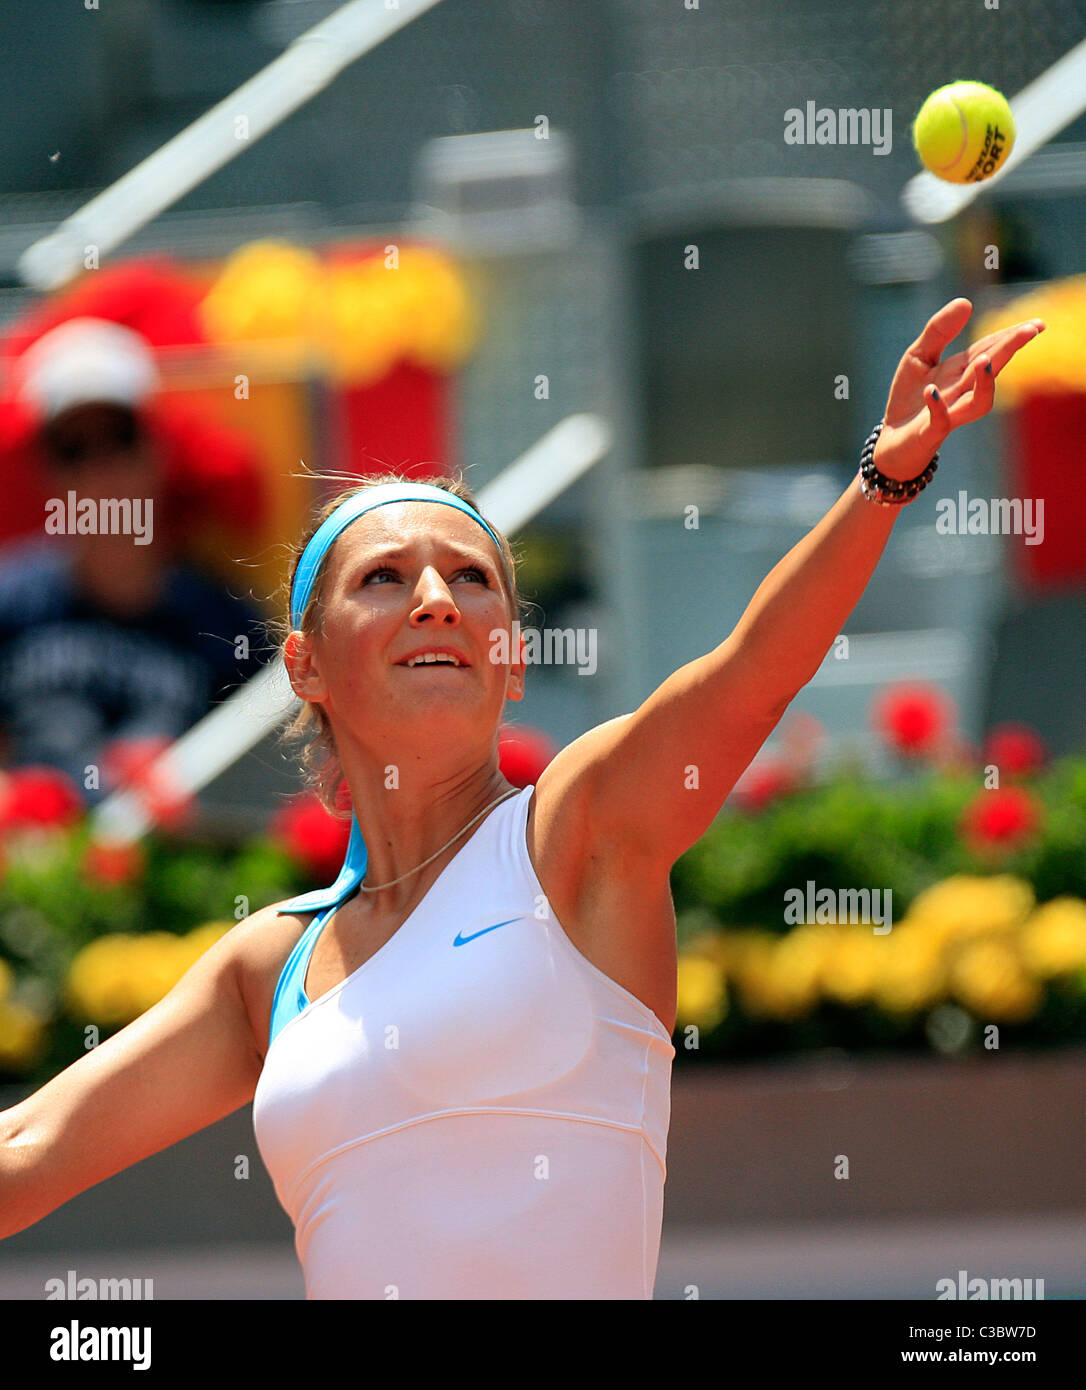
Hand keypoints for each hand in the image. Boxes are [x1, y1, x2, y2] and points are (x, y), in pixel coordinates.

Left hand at [874, 297, 1044, 481]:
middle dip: (1009, 350)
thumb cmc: (909, 399)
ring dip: (983, 383)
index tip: (1036, 324)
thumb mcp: (918, 357)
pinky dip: (938, 408)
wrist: (891, 441)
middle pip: (990, 370)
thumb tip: (966, 302)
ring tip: (984, 360)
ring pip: (977, 402)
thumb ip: (938, 331)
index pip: (990, 350)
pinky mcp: (929, 433)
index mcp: (961, 372)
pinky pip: (939, 423)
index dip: (1011, 336)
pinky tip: (930, 390)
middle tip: (1029, 331)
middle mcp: (961, 393)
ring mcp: (949, 414)